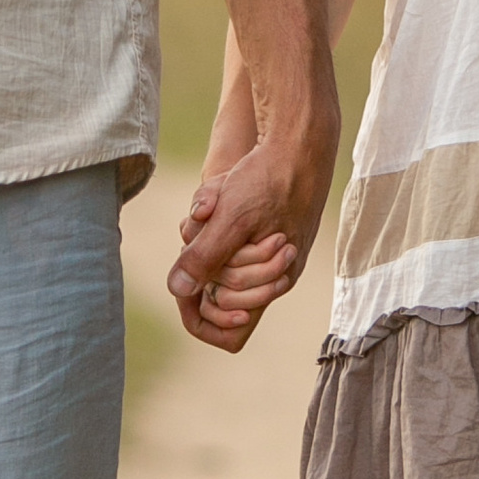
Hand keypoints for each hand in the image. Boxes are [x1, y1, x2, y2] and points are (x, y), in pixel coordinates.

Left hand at [167, 106, 336, 353]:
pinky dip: (215, 223)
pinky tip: (218, 198)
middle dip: (202, 266)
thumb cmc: (270, 178)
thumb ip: (205, 257)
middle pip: (221, 299)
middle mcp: (274, 279)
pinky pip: (228, 241)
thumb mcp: (231, 217)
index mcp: (271, 284)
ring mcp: (272, 258)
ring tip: (212, 207)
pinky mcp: (267, 235)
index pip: (231, 335)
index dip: (202, 318)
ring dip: (206, 239)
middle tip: (202, 229)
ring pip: (221, 267)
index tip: (188, 286)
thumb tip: (178, 291)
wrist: (300, 143)